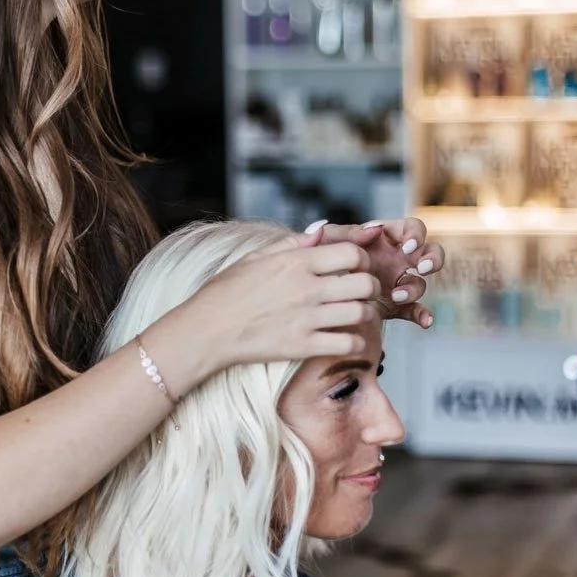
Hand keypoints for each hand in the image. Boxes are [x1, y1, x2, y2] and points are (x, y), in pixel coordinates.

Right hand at [152, 227, 379, 373]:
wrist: (206, 330)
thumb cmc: (226, 292)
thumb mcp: (255, 257)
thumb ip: (293, 243)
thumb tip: (321, 230)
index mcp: (296, 262)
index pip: (352, 253)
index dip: (361, 260)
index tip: (354, 268)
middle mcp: (306, 288)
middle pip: (365, 283)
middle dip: (370, 287)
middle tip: (361, 293)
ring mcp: (307, 318)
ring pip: (362, 313)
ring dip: (364, 315)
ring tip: (354, 316)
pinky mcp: (304, 346)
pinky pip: (348, 343)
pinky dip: (354, 342)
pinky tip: (343, 338)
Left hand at [306, 219, 442, 327]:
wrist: (306, 288)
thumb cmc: (317, 256)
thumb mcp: (328, 241)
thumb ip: (347, 233)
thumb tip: (373, 228)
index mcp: (384, 238)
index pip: (411, 229)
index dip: (415, 235)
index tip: (407, 246)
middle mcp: (395, 258)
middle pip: (428, 253)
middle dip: (432, 258)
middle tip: (421, 267)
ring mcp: (396, 282)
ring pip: (419, 283)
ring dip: (414, 288)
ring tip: (396, 295)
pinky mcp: (393, 306)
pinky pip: (414, 310)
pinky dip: (423, 315)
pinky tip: (425, 322)